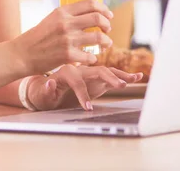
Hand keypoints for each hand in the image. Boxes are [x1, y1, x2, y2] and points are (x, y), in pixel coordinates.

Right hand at [11, 0, 113, 75]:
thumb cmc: (38, 37)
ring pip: (98, 37)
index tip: (108, 15)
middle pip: (98, 18)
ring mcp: (67, 39)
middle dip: (107, 24)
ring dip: (106, 41)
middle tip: (107, 30)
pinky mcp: (68, 55)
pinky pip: (90, 56)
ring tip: (106, 44)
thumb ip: (68, 16)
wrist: (23, 54)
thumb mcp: (51, 19)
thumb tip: (88, 14)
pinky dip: (93, 58)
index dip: (103, 9)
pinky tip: (90, 58)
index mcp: (62, 11)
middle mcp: (66, 23)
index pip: (90, 3)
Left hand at [26, 64, 143, 110]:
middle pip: (96, 71)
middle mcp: (80, 70)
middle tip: (120, 86)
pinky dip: (124, 77)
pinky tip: (136, 77)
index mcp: (66, 72)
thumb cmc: (45, 93)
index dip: (82, 94)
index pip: (77, 80)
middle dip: (109, 78)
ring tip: (134, 78)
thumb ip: (47, 90)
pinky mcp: (97, 80)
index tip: (88, 108)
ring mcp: (90, 74)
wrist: (48, 90)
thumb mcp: (42, 94)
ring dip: (120, 76)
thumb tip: (50, 82)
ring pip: (107, 72)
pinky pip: (112, 77)